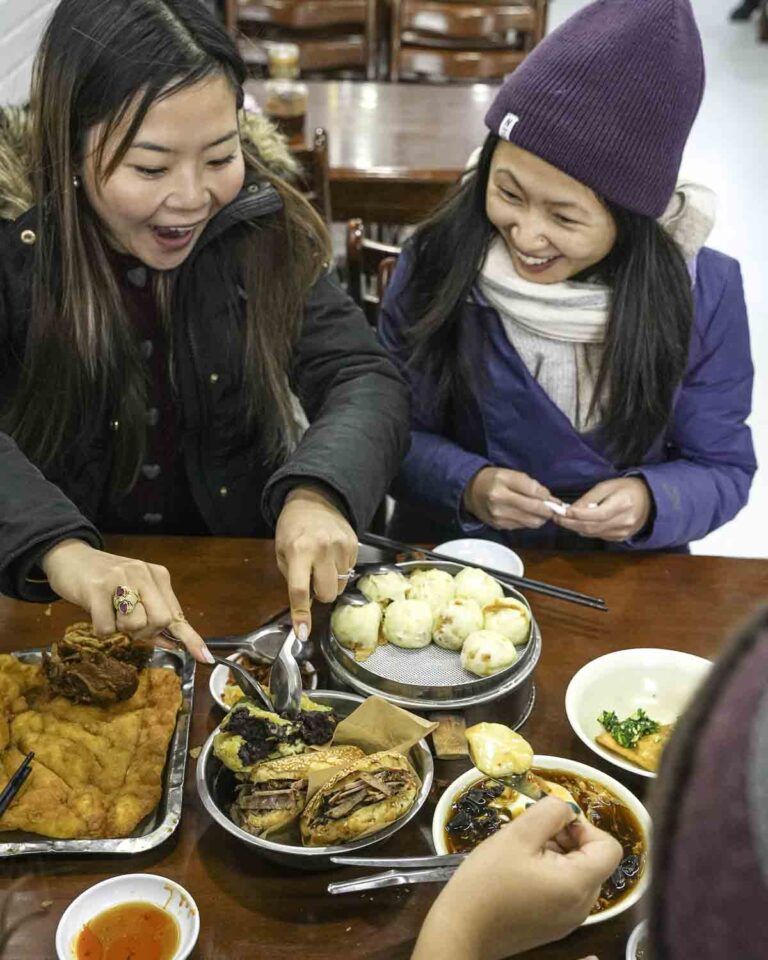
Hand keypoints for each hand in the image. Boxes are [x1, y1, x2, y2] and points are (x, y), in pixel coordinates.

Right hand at [40, 539, 212, 662]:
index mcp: (158, 576)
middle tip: (127, 622)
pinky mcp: (98, 587)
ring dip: (120, 628)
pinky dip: (101, 628)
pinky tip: (96, 610)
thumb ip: (152, 616)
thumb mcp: (134, 594)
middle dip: (145, 631)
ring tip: (110, 611)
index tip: (205, 657)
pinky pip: (107, 627)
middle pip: (160, 620)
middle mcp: (143, 574)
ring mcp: (121, 579)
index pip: (177, 613)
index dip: (191, 637)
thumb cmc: (105, 581)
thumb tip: (172, 643)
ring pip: (134, 625)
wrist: (70, 557)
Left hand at [274, 485, 357, 639]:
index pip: (300, 591)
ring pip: (341, 585)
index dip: (301, 615)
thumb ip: (292, 577)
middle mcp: (322, 549)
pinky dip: (340, 569)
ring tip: (322, 563)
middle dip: (321, 594)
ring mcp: (341, 547)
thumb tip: (304, 605)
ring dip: (331, 581)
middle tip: (313, 581)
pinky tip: (332, 555)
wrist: (314, 500)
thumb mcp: (281, 551)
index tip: (303, 633)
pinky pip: (350, 571)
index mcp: (298, 551)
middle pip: (328, 593)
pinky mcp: (354, 544)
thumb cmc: (293, 528)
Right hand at [412, 798, 621, 959]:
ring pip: (577, 873)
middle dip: (568, 839)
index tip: (554, 824)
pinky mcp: (554, 926)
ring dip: (557, 855)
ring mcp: (569, 920)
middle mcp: (582, 907)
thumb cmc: (488, 881)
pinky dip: (550, 874)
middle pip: (593, 860)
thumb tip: (566, 809)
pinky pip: (565, 891)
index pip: (609, 847)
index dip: (585, 827)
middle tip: (532, 835)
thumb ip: (549, 812)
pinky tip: (519, 872)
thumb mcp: (517, 835)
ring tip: (522, 853)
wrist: (461, 929)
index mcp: (578, 884)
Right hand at [463, 467, 558, 529]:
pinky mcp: (499, 526)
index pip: (532, 493)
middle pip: (533, 511)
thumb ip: (529, 484)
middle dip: (548, 511)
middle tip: (553, 508)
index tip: (555, 500)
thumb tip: (547, 498)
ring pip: (530, 522)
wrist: (470, 492)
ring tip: (541, 511)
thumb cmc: (492, 480)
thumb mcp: (508, 473)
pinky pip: (522, 526)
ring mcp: (499, 517)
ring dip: (540, 518)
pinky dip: (528, 521)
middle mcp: (499, 503)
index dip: (547, 498)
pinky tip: (527, 514)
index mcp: (502, 485)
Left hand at [555, 477, 651, 541]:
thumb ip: (589, 498)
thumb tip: (571, 509)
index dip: (578, 515)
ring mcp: (624, 532)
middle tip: (556, 518)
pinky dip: (587, 531)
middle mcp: (625, 521)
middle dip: (571, 524)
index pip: (597, 514)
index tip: (562, 512)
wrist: (650, 500)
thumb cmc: (627, 488)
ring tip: (564, 521)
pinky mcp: (622, 538)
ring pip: (594, 534)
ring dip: (576, 528)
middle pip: (592, 527)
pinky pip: (599, 536)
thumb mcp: (607, 486)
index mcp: (623, 504)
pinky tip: (580, 524)